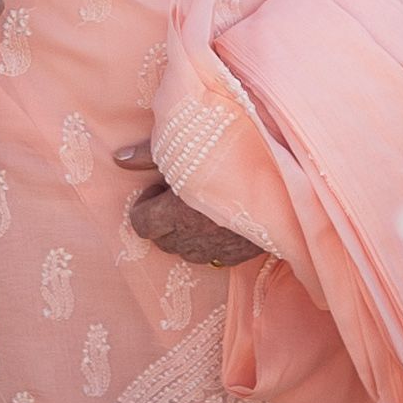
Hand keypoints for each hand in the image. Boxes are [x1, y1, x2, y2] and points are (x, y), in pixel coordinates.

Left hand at [112, 147, 260, 267]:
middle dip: (163, 221)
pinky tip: (221, 221)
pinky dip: (213, 242)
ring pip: (189, 252)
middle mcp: (195, 236)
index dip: (143, 207)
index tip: (156, 189)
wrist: (284, 176)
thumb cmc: (230, 154)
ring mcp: (220, 248)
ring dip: (187, 234)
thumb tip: (118, 158)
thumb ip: (149, 154)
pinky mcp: (243, 252)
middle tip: (176, 195)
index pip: (142, 225)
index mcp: (177, 212)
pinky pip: (216, 256)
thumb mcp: (185, 145)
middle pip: (163, 241)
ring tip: (198, 207)